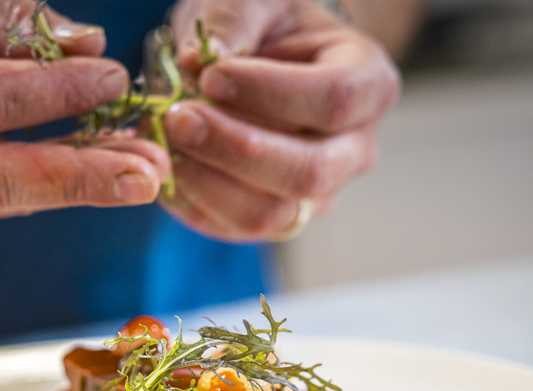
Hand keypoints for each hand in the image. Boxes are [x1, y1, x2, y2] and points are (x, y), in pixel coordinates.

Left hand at [163, 0, 399, 241]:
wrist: (258, 65)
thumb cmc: (265, 29)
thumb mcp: (253, 1)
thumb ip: (231, 20)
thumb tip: (200, 62)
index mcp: (367, 84)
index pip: (334, 101)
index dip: (269, 93)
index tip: (211, 77)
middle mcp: (354, 149)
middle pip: (309, 172)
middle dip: (234, 148)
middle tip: (178, 117)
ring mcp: (318, 194)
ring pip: (270, 214)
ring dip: (208, 181)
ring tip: (165, 141)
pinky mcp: (275, 219)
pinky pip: (233, 227)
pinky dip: (193, 199)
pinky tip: (167, 163)